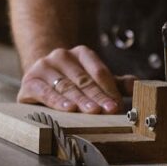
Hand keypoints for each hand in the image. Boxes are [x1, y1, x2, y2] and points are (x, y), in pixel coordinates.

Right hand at [18, 45, 133, 112]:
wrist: (41, 78)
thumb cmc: (73, 81)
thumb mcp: (95, 80)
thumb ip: (115, 83)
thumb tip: (137, 86)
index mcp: (82, 54)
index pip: (99, 72)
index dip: (109, 89)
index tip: (117, 104)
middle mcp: (62, 56)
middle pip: (84, 80)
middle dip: (97, 97)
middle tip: (108, 110)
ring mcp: (44, 67)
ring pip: (66, 87)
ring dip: (80, 100)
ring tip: (91, 111)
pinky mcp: (30, 81)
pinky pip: (44, 92)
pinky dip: (56, 101)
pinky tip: (67, 109)